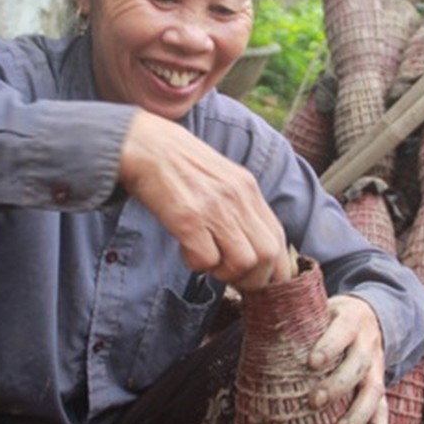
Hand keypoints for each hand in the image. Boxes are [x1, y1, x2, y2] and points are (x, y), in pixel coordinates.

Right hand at [118, 110, 292, 290]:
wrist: (144, 144)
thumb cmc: (178, 164)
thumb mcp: (220, 177)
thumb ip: (238, 205)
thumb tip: (251, 244)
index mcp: (248, 188)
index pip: (279, 238)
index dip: (273, 267)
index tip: (257, 278)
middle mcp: (237, 198)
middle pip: (268, 255)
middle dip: (252, 278)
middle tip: (229, 274)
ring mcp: (214, 208)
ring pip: (242, 262)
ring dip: (224, 273)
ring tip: (206, 260)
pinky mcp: (188, 218)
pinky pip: (206, 260)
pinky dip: (196, 264)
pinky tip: (185, 249)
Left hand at [307, 295, 388, 423]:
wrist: (369, 315)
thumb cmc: (330, 316)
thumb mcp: (319, 308)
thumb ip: (298, 319)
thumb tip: (258, 331)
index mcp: (351, 320)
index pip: (343, 331)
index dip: (329, 346)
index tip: (311, 362)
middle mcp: (368, 343)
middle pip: (358, 365)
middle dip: (337, 385)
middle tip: (314, 401)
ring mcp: (377, 366)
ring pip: (374, 391)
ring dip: (358, 415)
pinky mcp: (380, 385)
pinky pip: (384, 408)